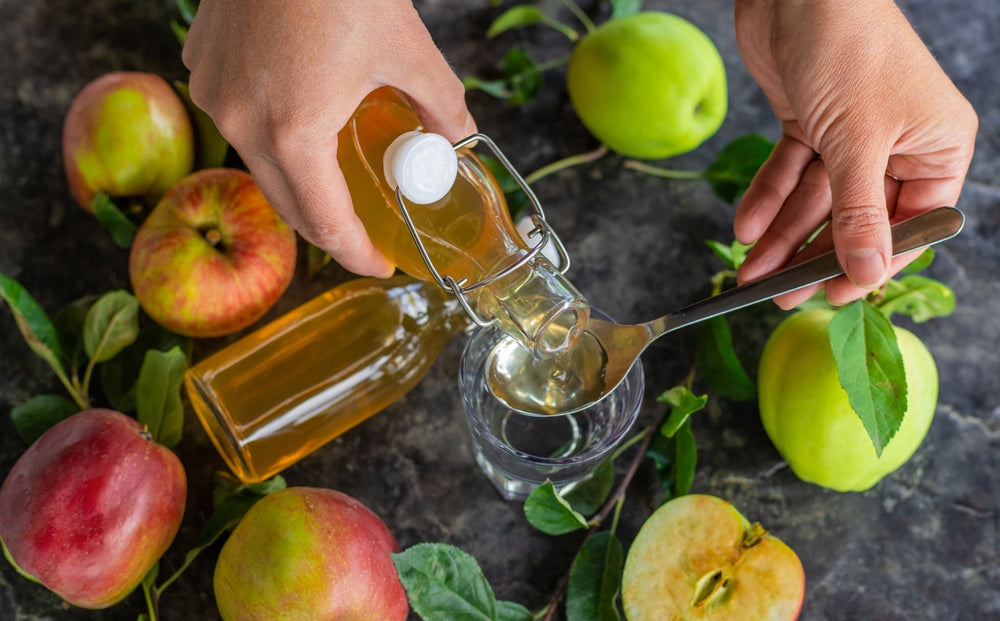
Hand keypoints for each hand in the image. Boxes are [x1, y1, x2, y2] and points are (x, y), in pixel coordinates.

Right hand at [182, 0, 476, 276]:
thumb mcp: (410, 51)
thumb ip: (440, 105)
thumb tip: (459, 137)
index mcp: (295, 132)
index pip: (326, 223)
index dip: (356, 254)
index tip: (379, 265)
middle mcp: (241, 121)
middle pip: (288, 204)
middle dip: (327, 228)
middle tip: (362, 233)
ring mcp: (214, 93)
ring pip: (259, 165)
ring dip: (298, 184)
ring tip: (337, 182)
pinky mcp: (202, 66)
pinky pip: (237, 121)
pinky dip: (270, 137)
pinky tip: (301, 123)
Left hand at [732, 0, 976, 306]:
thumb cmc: (849, 48)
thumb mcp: (858, 142)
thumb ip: (860, 214)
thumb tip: (868, 274)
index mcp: (936, 146)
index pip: (910, 225)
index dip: (871, 264)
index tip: (834, 297)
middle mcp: (897, 143)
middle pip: (856, 218)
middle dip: (814, 256)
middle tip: (779, 295)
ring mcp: (850, 134)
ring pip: (816, 201)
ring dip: (781, 237)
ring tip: (748, 271)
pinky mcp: (810, 122)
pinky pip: (790, 172)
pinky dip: (768, 198)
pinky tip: (745, 227)